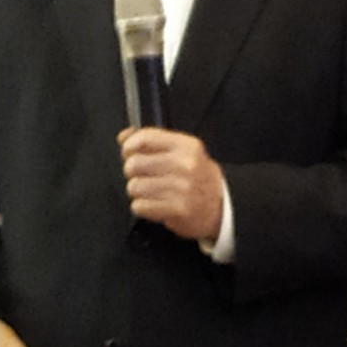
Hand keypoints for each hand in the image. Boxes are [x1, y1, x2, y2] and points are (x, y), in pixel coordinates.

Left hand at [118, 127, 223, 241]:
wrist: (222, 205)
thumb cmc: (198, 178)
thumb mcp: (183, 152)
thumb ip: (153, 141)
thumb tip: (124, 136)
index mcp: (187, 146)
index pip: (145, 138)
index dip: (129, 146)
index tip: (129, 152)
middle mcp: (185, 165)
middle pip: (134, 164)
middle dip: (133, 172)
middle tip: (144, 176)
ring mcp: (182, 188)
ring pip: (134, 186)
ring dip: (138, 192)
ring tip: (152, 192)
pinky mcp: (177, 210)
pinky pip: (140, 206)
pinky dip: (142, 207)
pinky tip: (156, 204)